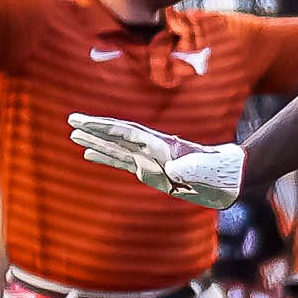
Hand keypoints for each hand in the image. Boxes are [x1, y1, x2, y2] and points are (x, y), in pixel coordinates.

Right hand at [67, 114, 244, 208]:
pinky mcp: (149, 171)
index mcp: (161, 146)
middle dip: (94, 129)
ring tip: (74, 135)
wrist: (227, 176)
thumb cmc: (217, 173)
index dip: (104, 127)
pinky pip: (121, 161)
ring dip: (96, 141)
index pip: (127, 133)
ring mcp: (149, 159)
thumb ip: (189, 169)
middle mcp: (152, 149)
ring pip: (116, 147)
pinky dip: (104, 156)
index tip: (84, 122)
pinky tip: (90, 154)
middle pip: (117, 135)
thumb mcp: (204, 171)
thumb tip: (173, 171)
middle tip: (71, 121)